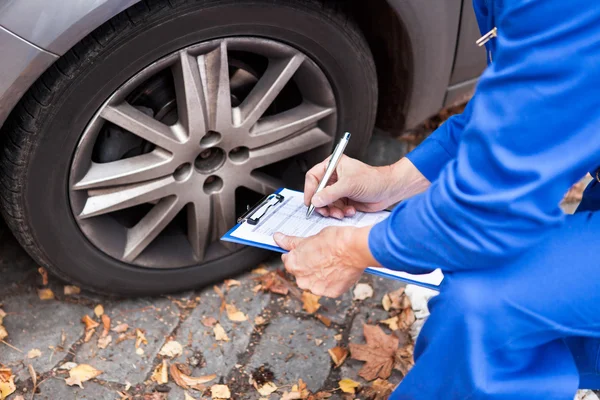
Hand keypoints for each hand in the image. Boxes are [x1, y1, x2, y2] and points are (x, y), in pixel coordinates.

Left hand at [273, 226, 378, 297]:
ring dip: (320, 276)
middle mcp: (301, 280)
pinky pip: (328, 288)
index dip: (299, 254)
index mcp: (293, 264)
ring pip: (314, 282)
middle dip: (309, 267)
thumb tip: (277, 238)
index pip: (288, 260)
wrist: (354, 248)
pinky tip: (338, 271)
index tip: (308, 252)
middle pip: (301, 273)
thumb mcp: (309, 238)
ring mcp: (316, 288)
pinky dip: (332, 281)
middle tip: (323, 256)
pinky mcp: (330, 293)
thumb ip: (291, 242)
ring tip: (332, 263)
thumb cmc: (333, 240)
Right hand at [305, 156, 429, 218]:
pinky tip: (350, 211)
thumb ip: (330, 193)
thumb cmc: (374, 180)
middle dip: (322, 204)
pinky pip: (335, 209)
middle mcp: (334, 177)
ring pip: (326, 203)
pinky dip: (340, 212)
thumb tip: (315, 200)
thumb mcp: (349, 185)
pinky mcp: (345, 200)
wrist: (389, 190)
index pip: (313, 177)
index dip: (310, 190)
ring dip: (332, 210)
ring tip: (340, 213)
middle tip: (325, 212)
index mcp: (333, 166)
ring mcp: (339, 189)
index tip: (310, 202)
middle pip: (317, 193)